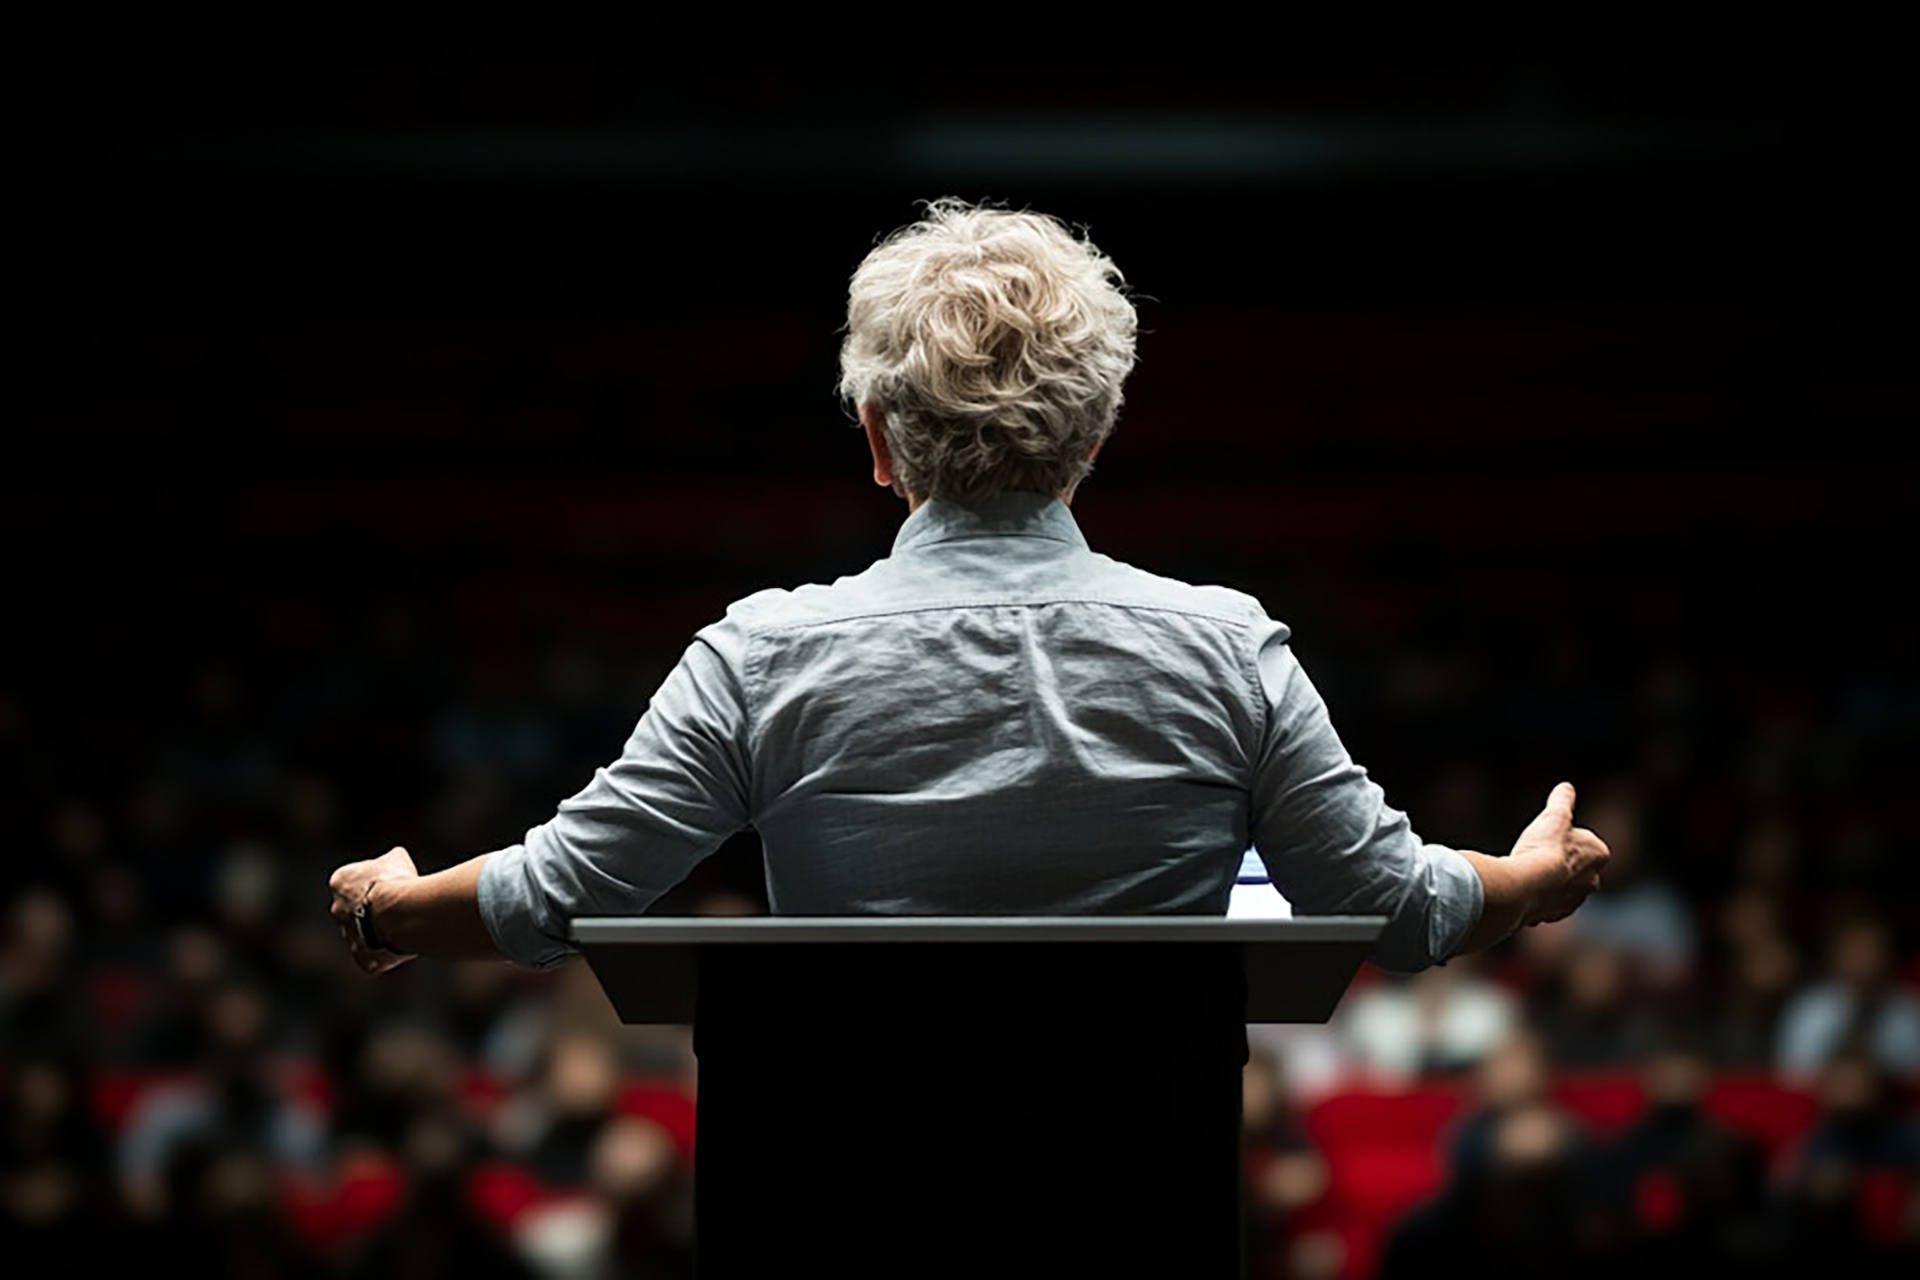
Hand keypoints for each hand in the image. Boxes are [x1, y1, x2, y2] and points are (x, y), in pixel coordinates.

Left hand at [329, 846, 419, 973]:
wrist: (399, 913)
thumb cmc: (396, 882)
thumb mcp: (397, 858)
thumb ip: (391, 860)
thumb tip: (396, 857)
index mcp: (340, 882)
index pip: (352, 882)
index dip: (374, 883)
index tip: (391, 883)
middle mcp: (337, 910)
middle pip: (354, 910)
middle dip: (372, 908)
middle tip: (397, 905)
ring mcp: (348, 936)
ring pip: (363, 935)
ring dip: (379, 931)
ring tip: (403, 924)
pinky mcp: (362, 958)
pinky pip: (373, 957)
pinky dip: (385, 953)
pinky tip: (402, 944)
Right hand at [1509, 783, 1609, 925]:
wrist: (1526, 886)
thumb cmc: (1544, 848)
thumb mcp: (1554, 816)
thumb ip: (1562, 800)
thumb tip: (1566, 787)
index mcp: (1600, 855)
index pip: (1586, 842)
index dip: (1565, 837)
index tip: (1549, 836)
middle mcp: (1592, 882)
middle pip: (1577, 869)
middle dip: (1561, 864)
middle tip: (1538, 853)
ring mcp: (1573, 902)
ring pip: (1562, 889)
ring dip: (1548, 883)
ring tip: (1526, 871)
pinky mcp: (1553, 916)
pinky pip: (1546, 905)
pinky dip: (1536, 898)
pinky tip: (1521, 888)